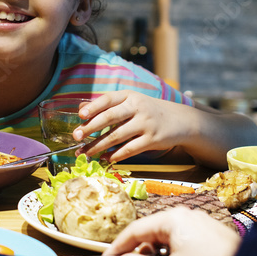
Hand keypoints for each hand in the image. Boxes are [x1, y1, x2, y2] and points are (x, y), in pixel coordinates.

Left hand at [72, 91, 195, 162]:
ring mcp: (146, 123)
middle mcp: (138, 107)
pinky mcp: (152, 139)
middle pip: (110, 117)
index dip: (93, 107)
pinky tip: (106, 159)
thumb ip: (109, 105)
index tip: (80, 115)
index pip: (108, 99)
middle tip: (76, 137)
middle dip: (91, 128)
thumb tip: (81, 108)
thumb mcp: (131, 102)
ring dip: (98, 146)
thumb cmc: (149, 111)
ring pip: (117, 136)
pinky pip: (130, 149)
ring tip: (85, 153)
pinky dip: (116, 155)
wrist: (180, 120)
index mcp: (130, 95)